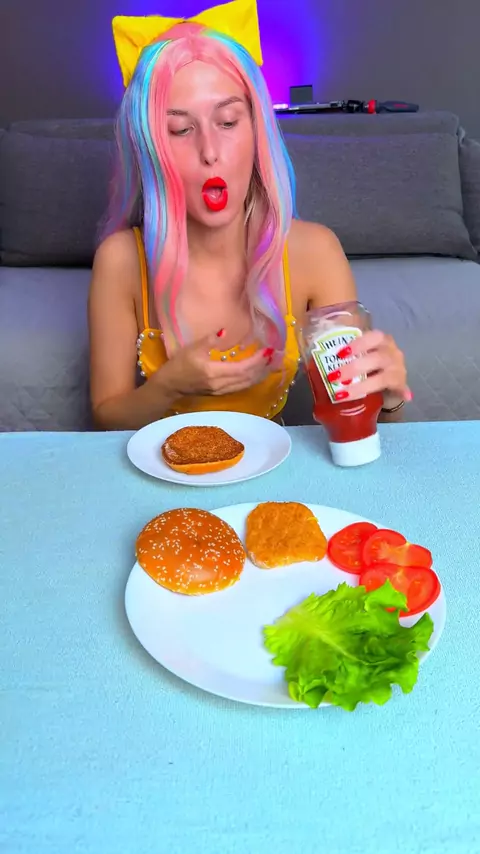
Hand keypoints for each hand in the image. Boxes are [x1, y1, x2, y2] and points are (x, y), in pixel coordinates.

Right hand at [155, 330, 274, 396]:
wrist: (170, 386)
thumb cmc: (179, 365)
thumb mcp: (193, 349)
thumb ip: (210, 340)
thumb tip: (225, 331)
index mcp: (214, 373)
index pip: (242, 368)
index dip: (257, 361)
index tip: (268, 350)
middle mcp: (221, 384)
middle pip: (248, 378)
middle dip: (263, 368)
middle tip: (275, 357)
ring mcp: (221, 391)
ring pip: (246, 384)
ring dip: (260, 375)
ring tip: (271, 365)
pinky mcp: (220, 393)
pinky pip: (241, 387)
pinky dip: (251, 379)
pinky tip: (257, 373)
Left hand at [332, 330, 410, 401]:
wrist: (389, 379)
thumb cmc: (368, 362)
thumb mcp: (358, 354)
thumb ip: (343, 355)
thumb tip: (311, 359)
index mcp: (381, 340)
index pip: (374, 337)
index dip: (358, 344)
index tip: (340, 354)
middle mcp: (393, 352)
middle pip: (378, 358)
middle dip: (354, 368)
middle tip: (334, 377)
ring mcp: (399, 368)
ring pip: (384, 377)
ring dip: (362, 386)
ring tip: (342, 394)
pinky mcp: (401, 384)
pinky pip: (397, 390)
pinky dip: (396, 394)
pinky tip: (394, 398)